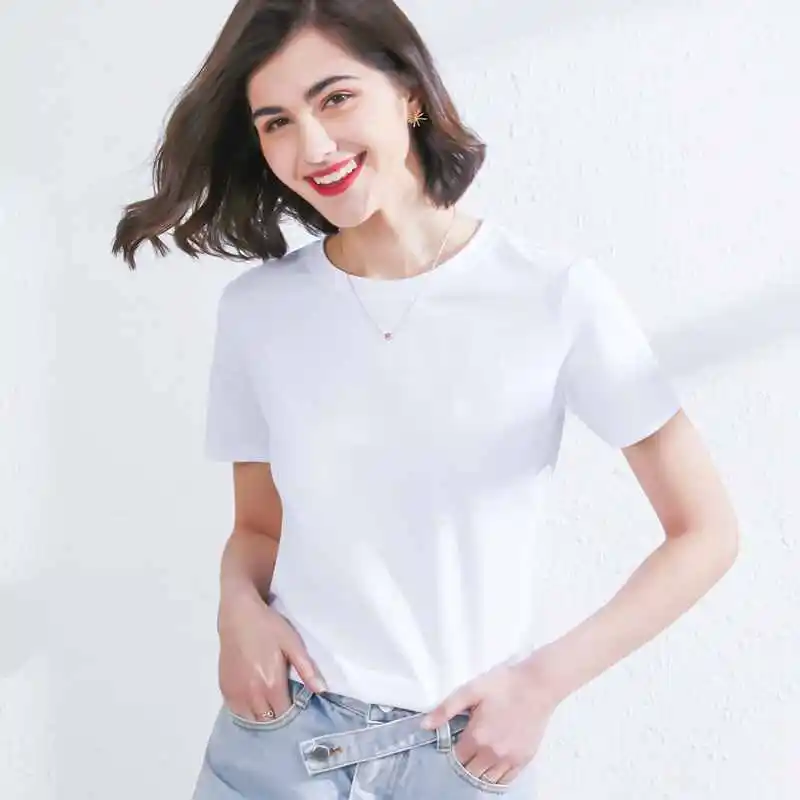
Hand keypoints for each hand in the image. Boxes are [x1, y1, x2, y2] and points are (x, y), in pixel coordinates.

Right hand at [217, 588, 325, 720]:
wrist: (238, 615)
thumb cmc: (268, 627)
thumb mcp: (293, 644)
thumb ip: (307, 669)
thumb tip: (322, 691)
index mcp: (271, 685)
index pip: (284, 714)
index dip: (293, 712)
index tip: (297, 704)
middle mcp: (252, 695)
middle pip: (267, 720)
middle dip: (278, 716)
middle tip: (285, 702)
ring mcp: (235, 694)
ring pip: (251, 720)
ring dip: (262, 716)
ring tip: (270, 703)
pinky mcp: (224, 689)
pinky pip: (237, 711)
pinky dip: (247, 711)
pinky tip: (255, 700)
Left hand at [419, 660, 560, 785]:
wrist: (537, 685)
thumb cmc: (503, 684)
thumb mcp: (471, 690)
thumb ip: (446, 709)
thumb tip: (424, 725)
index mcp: (477, 737)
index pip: (457, 758)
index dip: (454, 751)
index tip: (456, 741)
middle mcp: (492, 753)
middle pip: (471, 772)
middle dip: (465, 763)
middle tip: (467, 748)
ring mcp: (510, 759)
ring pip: (487, 779)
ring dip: (480, 772)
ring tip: (479, 758)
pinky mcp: (524, 759)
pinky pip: (506, 780)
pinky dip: (496, 778)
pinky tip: (493, 768)